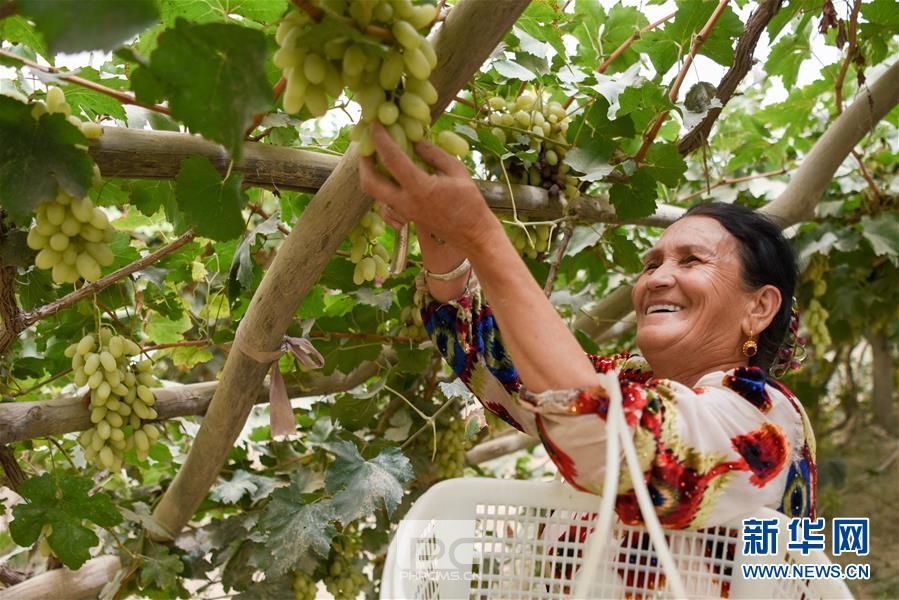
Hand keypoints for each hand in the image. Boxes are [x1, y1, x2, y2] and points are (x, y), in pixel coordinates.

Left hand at [359, 123, 496, 250]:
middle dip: (363, 162)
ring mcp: (404, 213)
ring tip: (374, 159)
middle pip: (370, 182)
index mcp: (420, 187)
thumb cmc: (470, 202)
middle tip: (365, 146)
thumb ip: (433, 154)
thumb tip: (414, 140)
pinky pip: (383, 207)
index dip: (380, 139)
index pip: (392, 159)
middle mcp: (406, 202)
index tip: (374, 124)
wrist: (473, 235)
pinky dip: (380, 193)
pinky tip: (388, 182)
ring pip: (373, 195)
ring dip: (369, 175)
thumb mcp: (457, 171)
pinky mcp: (406, 219)